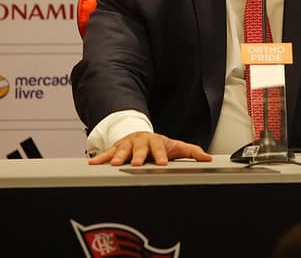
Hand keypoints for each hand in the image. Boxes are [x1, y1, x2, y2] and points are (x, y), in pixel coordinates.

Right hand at [88, 131, 212, 166]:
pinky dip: (99, 159)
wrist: (140, 134)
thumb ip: (191, 152)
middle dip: (138, 156)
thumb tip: (208, 159)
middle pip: (139, 148)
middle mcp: (141, 142)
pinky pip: (106, 153)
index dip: (161, 155)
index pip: (160, 148)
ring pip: (122, 150)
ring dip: (117, 157)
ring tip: (114, 164)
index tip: (163, 163)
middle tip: (136, 164)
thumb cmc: (159, 145)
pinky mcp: (115, 148)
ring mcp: (127, 144)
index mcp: (156, 141)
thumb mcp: (176, 146)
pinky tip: (93, 164)